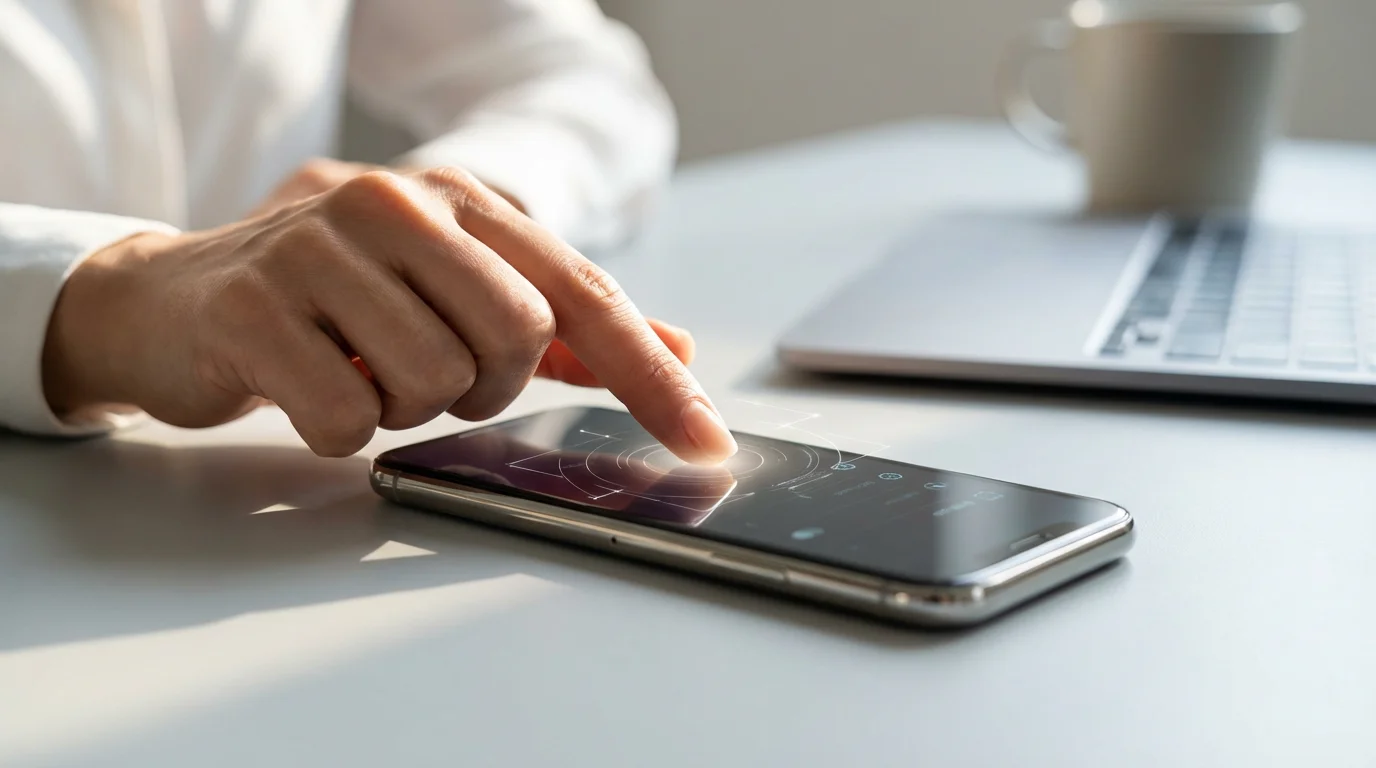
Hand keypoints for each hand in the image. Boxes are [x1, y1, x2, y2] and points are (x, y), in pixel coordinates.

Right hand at [43, 167, 737, 462]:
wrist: (170, 297)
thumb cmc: (330, 298)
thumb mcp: (449, 289)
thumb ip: (559, 319)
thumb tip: (671, 345)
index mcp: (459, 197)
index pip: (583, 294)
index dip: (651, 376)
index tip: (705, 440)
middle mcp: (396, 202)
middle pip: (517, 337)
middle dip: (482, 384)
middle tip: (423, 369)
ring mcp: (318, 245)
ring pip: (434, 381)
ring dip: (401, 405)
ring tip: (353, 366)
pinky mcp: (252, 304)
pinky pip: (347, 416)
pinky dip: (336, 428)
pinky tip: (303, 385)